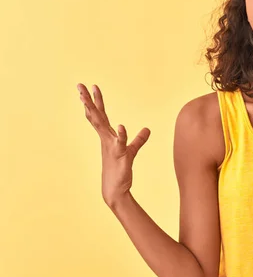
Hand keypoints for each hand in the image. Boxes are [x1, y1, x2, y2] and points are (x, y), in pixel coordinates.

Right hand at [77, 83, 150, 208]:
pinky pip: (120, 144)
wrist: (115, 191)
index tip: (91, 86)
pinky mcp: (120, 156)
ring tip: (88, 99)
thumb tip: (147, 129)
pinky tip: (121, 126)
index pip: (100, 115)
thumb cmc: (120, 171)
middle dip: (88, 100)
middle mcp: (106, 139)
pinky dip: (121, 135)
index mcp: (107, 137)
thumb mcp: (131, 152)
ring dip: (95, 112)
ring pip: (102, 126)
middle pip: (96, 116)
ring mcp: (111, 147)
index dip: (96, 101)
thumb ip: (138, 140)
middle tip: (79, 85)